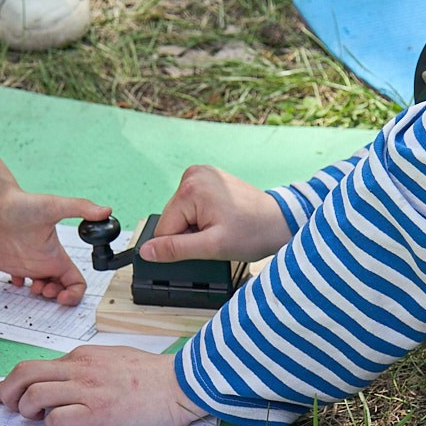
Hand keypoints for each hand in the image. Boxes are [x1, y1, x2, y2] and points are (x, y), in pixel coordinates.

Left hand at [0, 187, 109, 305]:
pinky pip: (20, 283)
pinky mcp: (12, 265)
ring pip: (42, 288)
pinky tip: (17, 280)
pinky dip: (21, 287)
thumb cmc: (22, 203)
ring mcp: (29, 264)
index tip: (64, 296)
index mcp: (57, 254)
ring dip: (40, 294)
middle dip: (56, 297)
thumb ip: (81, 208)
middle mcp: (45, 261)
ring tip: (32, 287)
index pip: (76, 281)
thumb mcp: (55, 206)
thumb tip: (105, 210)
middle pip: (61, 289)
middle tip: (45, 291)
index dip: (74, 293)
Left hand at [0, 347, 208, 425]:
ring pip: (36, 394)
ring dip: (26, 410)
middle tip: (1, 407)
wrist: (180, 383)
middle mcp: (80, 369)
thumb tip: (61, 381)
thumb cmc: (150, 374)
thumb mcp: (112, 359)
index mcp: (81, 356)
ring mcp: (89, 389)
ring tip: (34, 419)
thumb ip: (85, 367)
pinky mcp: (100, 411)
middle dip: (5, 392)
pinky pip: (61, 418)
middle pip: (25, 373)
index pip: (34, 365)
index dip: (6, 382)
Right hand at [136, 165, 290, 264]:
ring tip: (221, 225)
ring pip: (181, 213)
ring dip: (196, 225)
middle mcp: (193, 174)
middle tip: (217, 234)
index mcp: (190, 187)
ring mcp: (201, 173)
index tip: (206, 241)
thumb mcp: (212, 247)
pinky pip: (191, 205)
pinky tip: (221, 217)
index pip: (164, 228)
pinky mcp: (208, 178)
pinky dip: (202, 216)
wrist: (278, 223)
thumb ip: (176, 249)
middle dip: (190, 233)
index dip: (181, 243)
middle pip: (172, 219)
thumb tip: (147, 251)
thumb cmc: (253, 232)